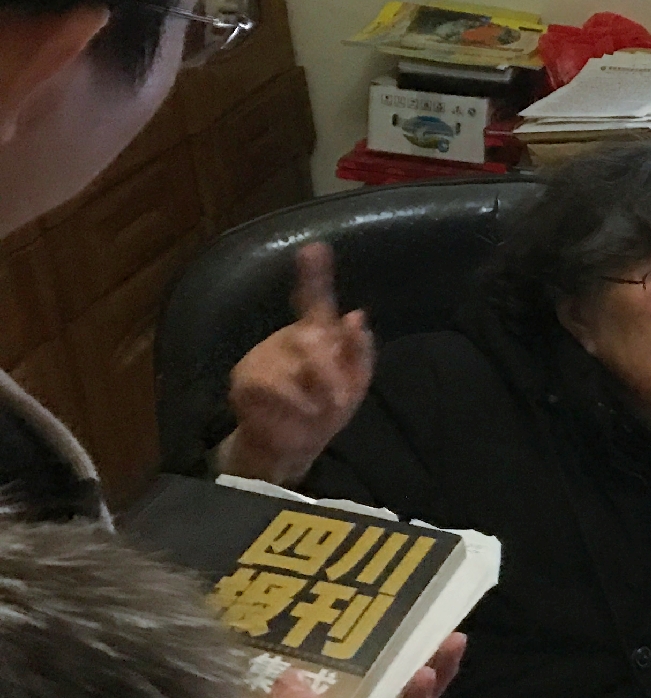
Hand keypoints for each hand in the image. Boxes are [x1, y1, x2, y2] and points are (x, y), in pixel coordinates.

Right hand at [223, 242, 373, 484]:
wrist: (293, 449)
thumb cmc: (326, 410)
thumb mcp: (355, 383)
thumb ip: (360, 351)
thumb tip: (357, 315)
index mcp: (315, 335)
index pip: (315, 300)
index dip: (314, 275)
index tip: (315, 248)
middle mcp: (288, 339)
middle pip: (313, 338)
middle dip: (332, 371)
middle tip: (341, 397)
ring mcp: (262, 358)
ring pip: (296, 365)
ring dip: (317, 393)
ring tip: (319, 411)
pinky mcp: (244, 381)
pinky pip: (274, 386)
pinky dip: (295, 404)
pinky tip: (299, 413)